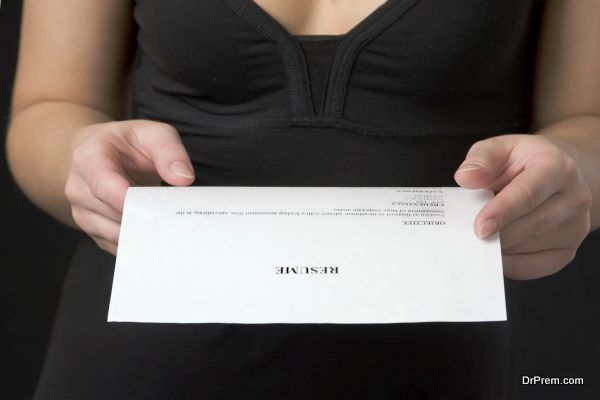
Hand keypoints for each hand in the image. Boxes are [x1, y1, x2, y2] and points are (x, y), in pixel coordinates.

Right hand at [64, 120, 194, 254]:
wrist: (101, 152)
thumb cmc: (129, 143)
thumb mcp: (154, 134)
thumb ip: (170, 151)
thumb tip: (183, 178)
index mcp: (89, 157)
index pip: (103, 184)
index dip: (127, 200)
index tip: (153, 209)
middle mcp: (78, 187)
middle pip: (113, 214)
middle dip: (146, 217)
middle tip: (174, 216)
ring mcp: (82, 212)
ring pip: (116, 234)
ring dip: (144, 232)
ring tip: (165, 220)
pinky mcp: (92, 230)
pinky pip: (116, 246)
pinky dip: (138, 243)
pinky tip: (155, 231)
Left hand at [454, 134, 591, 279]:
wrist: (550, 176)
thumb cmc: (519, 163)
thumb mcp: (498, 149)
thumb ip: (481, 160)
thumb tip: (466, 178)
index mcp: (556, 166)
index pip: (529, 193)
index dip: (503, 212)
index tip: (480, 228)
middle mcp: (574, 196)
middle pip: (532, 224)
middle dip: (497, 233)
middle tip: (469, 235)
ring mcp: (575, 226)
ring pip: (531, 247)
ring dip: (501, 247)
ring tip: (481, 238)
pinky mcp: (568, 249)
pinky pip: (534, 266)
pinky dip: (509, 263)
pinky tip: (494, 251)